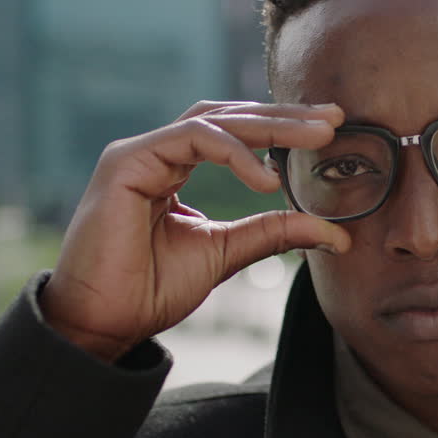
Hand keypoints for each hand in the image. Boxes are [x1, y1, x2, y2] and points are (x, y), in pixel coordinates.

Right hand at [39, 101, 350, 361]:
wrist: (103, 322)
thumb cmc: (150, 289)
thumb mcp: (226, 252)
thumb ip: (273, 232)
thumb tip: (334, 234)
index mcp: (175, 169)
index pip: (233, 133)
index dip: (280, 128)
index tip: (330, 130)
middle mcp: (157, 153)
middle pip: (228, 116)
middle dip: (284, 116)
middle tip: (333, 118)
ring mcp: (139, 153)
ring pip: (213, 119)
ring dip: (269, 125)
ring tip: (316, 136)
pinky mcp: (126, 162)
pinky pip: (191, 139)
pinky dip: (234, 152)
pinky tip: (266, 178)